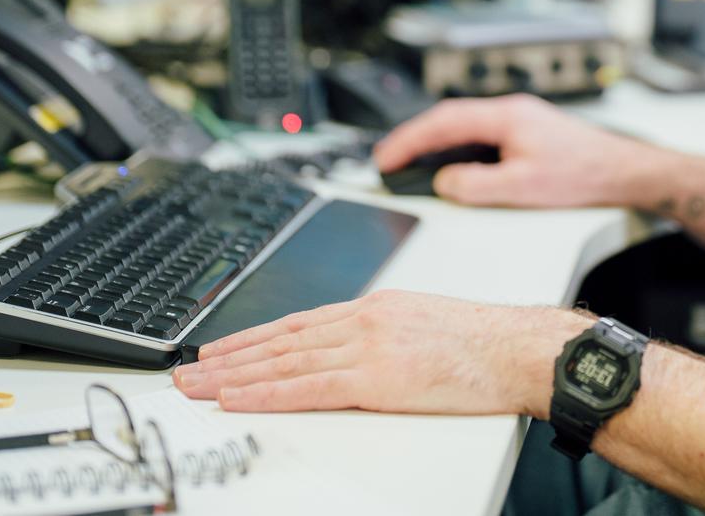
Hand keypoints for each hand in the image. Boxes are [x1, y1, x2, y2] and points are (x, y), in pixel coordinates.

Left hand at [172, 290, 583, 416]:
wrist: (519, 349)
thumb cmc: (485, 344)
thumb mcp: (424, 324)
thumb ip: (384, 335)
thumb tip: (357, 355)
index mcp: (375, 307)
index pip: (296, 323)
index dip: (251, 338)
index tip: (218, 351)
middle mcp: (363, 319)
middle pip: (279, 340)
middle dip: (227, 357)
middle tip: (186, 371)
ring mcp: (367, 346)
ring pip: (282, 362)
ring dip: (232, 376)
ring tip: (196, 387)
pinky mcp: (377, 376)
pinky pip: (308, 387)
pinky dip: (266, 392)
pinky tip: (237, 397)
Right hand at [370, 94, 671, 209]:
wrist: (622, 172)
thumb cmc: (582, 174)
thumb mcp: (521, 187)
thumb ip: (476, 185)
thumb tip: (445, 182)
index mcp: (505, 115)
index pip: (442, 121)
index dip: (408, 140)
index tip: (386, 158)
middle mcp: (510, 110)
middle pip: (449, 118)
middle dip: (414, 139)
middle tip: (388, 161)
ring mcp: (519, 119)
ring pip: (465, 125)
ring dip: (435, 142)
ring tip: (411, 164)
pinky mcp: (527, 132)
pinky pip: (481, 134)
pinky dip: (457, 147)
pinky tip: (452, 165)